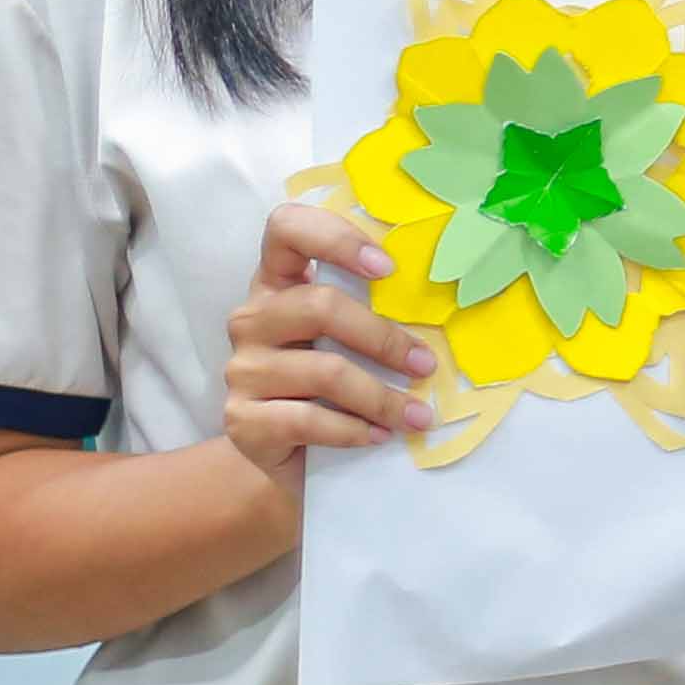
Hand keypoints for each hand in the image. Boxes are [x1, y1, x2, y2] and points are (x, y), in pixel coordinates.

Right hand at [222, 204, 429, 484]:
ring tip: (419, 415)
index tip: (388, 269)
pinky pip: (308, 419)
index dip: (335, 239)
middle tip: (426, 365)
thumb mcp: (344, 340)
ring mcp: (242, 369)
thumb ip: (370, 311)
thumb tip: (442, 305)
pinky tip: (380, 436)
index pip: (286, 228)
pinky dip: (353, 430)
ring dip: (381, 396)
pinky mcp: (242, 419)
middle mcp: (252, 318)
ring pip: (324, 371)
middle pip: (319, 307)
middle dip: (383, 337)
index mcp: (277, 282)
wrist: (283, 455)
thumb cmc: (327, 386)